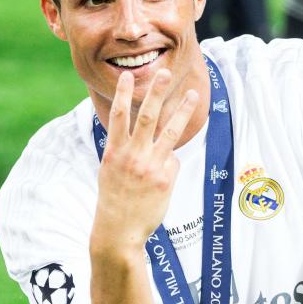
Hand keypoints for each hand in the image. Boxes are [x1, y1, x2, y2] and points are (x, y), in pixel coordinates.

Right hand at [93, 69, 198, 250]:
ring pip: (171, 132)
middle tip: (165, 72)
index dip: (122, 94)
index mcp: (114, 152)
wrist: (119, 231)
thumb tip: (150, 139)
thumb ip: (125, 151)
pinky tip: (159, 182)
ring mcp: (150, 167)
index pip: (118, 116)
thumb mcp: (110, 171)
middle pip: (147, 116)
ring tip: (192, 93)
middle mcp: (133, 156)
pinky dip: (169, 167)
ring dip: (182, 110)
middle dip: (156, 92)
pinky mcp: (165, 180)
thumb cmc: (114, 200)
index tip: (127, 76)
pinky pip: (173, 163)